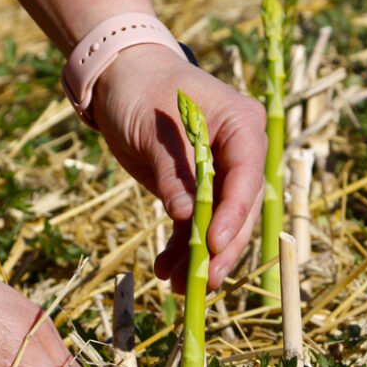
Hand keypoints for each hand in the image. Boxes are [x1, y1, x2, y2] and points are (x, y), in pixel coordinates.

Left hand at [92, 44, 266, 291]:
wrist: (119, 80)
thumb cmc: (140, 90)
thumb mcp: (154, 129)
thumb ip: (173, 172)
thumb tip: (187, 215)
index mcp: (241, 124)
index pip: (247, 174)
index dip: (234, 213)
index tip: (215, 244)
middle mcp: (239, 151)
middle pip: (240, 207)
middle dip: (221, 247)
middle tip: (205, 280)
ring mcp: (220, 173)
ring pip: (218, 223)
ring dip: (200, 257)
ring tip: (177, 285)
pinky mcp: (198, 190)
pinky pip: (195, 225)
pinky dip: (182, 249)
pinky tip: (165, 269)